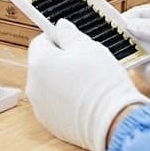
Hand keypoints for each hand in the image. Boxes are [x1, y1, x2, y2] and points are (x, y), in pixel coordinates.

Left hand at [26, 20, 149, 150]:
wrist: (116, 122)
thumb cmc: (103, 83)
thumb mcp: (89, 48)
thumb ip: (70, 34)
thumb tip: (61, 26)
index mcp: (39, 63)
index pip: (40, 42)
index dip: (57, 38)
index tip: (72, 41)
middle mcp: (33, 86)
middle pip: (43, 65)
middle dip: (61, 61)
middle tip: (85, 64)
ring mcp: (40, 107)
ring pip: (49, 86)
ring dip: (62, 82)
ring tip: (88, 84)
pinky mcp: (50, 124)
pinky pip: (55, 105)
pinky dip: (66, 101)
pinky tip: (86, 102)